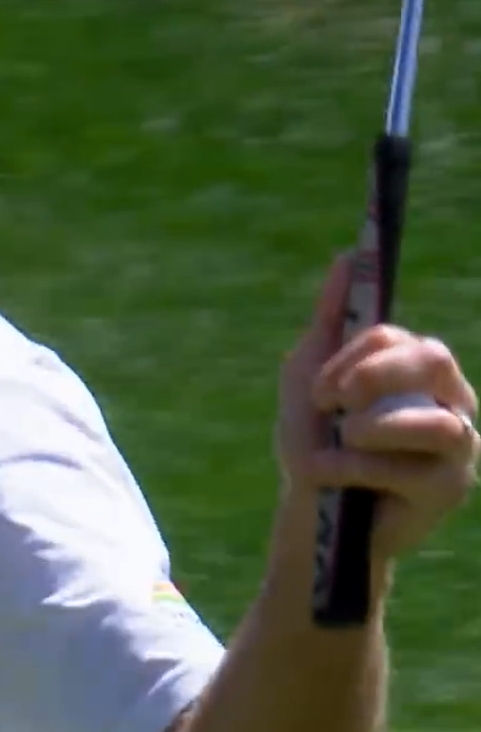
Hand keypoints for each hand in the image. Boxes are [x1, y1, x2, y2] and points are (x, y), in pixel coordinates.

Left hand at [278, 255, 479, 561]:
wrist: (310, 511)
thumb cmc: (315, 438)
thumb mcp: (311, 375)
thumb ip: (330, 319)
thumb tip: (346, 256)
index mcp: (418, 370)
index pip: (399, 338)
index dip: (355, 356)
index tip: (319, 388)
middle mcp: (449, 401)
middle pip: (433, 359)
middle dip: (374, 375)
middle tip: (335, 402)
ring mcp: (459, 447)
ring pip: (436, 422)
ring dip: (371, 430)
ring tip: (342, 442)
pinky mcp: (451, 490)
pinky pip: (412, 470)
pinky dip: (356, 468)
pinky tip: (330, 473)